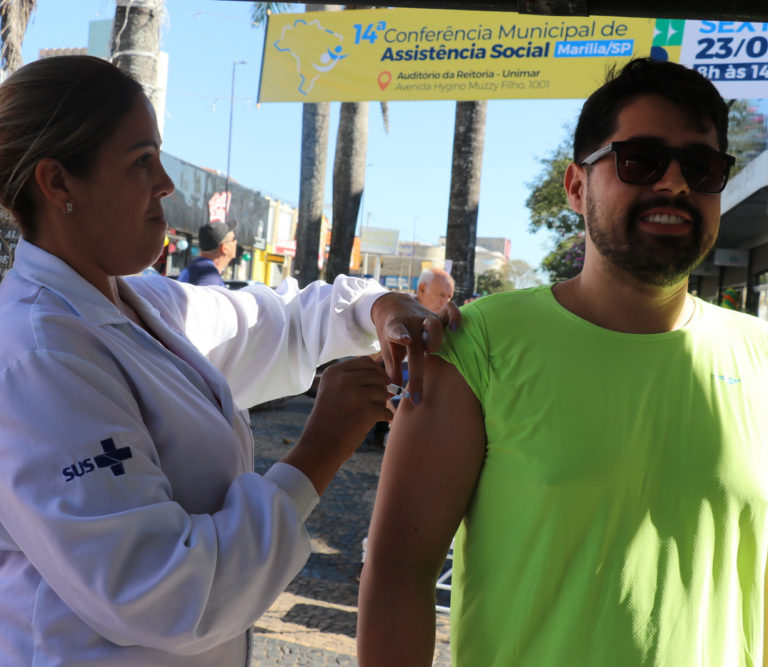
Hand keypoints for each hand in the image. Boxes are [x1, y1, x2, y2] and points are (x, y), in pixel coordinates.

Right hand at [282, 356, 390, 494]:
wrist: (320, 446)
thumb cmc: (329, 419)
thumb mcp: (333, 391)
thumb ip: (354, 378)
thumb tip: (387, 375)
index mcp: (334, 371)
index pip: (366, 361)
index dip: (377, 372)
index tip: (377, 384)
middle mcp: (344, 379)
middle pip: (377, 375)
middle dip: (381, 387)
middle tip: (376, 401)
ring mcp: (355, 394)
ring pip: (383, 392)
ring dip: (381, 403)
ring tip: (371, 413)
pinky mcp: (365, 411)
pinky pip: (386, 409)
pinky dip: (385, 416)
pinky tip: (377, 421)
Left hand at [370, 292, 459, 404]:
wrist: (393, 306)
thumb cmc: (390, 333)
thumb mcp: (387, 349)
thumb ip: (392, 368)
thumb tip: (395, 391)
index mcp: (395, 328)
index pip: (396, 331)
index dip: (400, 335)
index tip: (406, 339)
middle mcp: (412, 323)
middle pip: (420, 339)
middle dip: (420, 360)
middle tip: (415, 384)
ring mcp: (425, 318)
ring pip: (435, 325)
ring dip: (436, 338)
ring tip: (432, 352)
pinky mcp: (437, 314)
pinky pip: (449, 310)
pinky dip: (455, 316)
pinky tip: (455, 328)